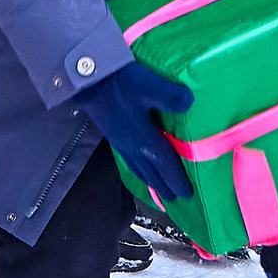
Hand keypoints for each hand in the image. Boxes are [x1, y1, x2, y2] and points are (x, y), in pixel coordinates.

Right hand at [78, 60, 194, 202]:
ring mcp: (120, 140)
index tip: (185, 193)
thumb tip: (189, 103)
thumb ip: (172, 97)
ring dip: (149, 179)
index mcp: (143, 139)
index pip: (164, 164)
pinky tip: (136, 161)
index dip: (176, 179)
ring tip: (156, 187)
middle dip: (163, 185)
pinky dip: (137, 167)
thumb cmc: (119, 83)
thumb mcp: (150, 86)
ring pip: (138, 167)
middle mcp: (131, 145)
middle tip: (173, 198)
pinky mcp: (112, 132)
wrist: (88, 79)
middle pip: (150, 171)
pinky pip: (128, 158)